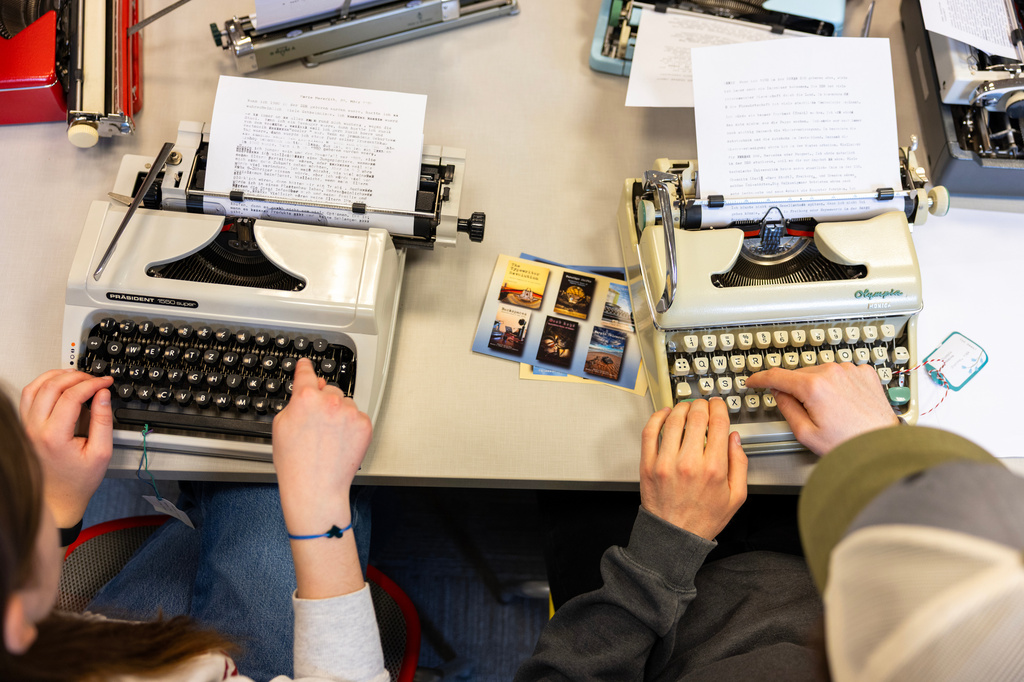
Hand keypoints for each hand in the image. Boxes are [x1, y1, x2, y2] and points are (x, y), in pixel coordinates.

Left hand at [19, 369, 114, 527]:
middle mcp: (35, 429)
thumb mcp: (102, 452)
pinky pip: (28, 397)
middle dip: (77, 377)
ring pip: (34, 387)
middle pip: (51, 386)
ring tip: (76, 377)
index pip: (72, 396)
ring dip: (56, 376)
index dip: (92, 384)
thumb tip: (103, 395)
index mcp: (54, 436)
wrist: (58, 498)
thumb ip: (103, 421)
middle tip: (94, 379)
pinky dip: (43, 384)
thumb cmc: (78, 481)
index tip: (106, 383)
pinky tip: (58, 385)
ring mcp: (26, 427)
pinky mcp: (25, 427)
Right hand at [272, 358, 371, 530]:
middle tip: (317, 424)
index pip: (306, 373)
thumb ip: (295, 402)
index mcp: (306, 398)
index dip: (305, 368)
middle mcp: (330, 401)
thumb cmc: (295, 462)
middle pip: (329, 390)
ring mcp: (350, 412)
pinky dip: (351, 426)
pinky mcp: (365, 425)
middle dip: (324, 401)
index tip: (307, 364)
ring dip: (339, 413)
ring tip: (328, 438)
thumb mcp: (281, 426)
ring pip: (345, 403)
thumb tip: (306, 391)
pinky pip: (358, 417)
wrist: (316, 487)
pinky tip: (340, 442)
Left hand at [639, 398, 747, 540]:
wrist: (674, 536)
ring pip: (673, 420)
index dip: (718, 407)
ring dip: (681, 407)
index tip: (718, 405)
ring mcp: (665, 463)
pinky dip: (657, 417)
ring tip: (686, 407)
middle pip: (696, 417)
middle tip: (703, 405)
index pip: (717, 423)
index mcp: (713, 469)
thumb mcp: (736, 496)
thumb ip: (739, 464)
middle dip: (702, 405)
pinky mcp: (648, 465)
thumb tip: (734, 438)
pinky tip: (665, 414)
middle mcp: (688, 463)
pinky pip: (650, 432)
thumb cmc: (704, 518)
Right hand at [745, 363, 898, 456]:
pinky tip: (843, 403)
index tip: (753, 380)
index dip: (760, 378)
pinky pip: (842, 373)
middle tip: (804, 412)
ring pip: (821, 373)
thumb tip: (780, 394)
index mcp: (814, 386)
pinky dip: (837, 384)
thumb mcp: (806, 434)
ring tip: (829, 411)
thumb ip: (787, 409)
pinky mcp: (865, 373)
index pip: (777, 376)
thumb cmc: (848, 444)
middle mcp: (832, 372)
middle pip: (800, 375)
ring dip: (818, 386)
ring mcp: (851, 370)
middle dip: (796, 389)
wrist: (881, 446)